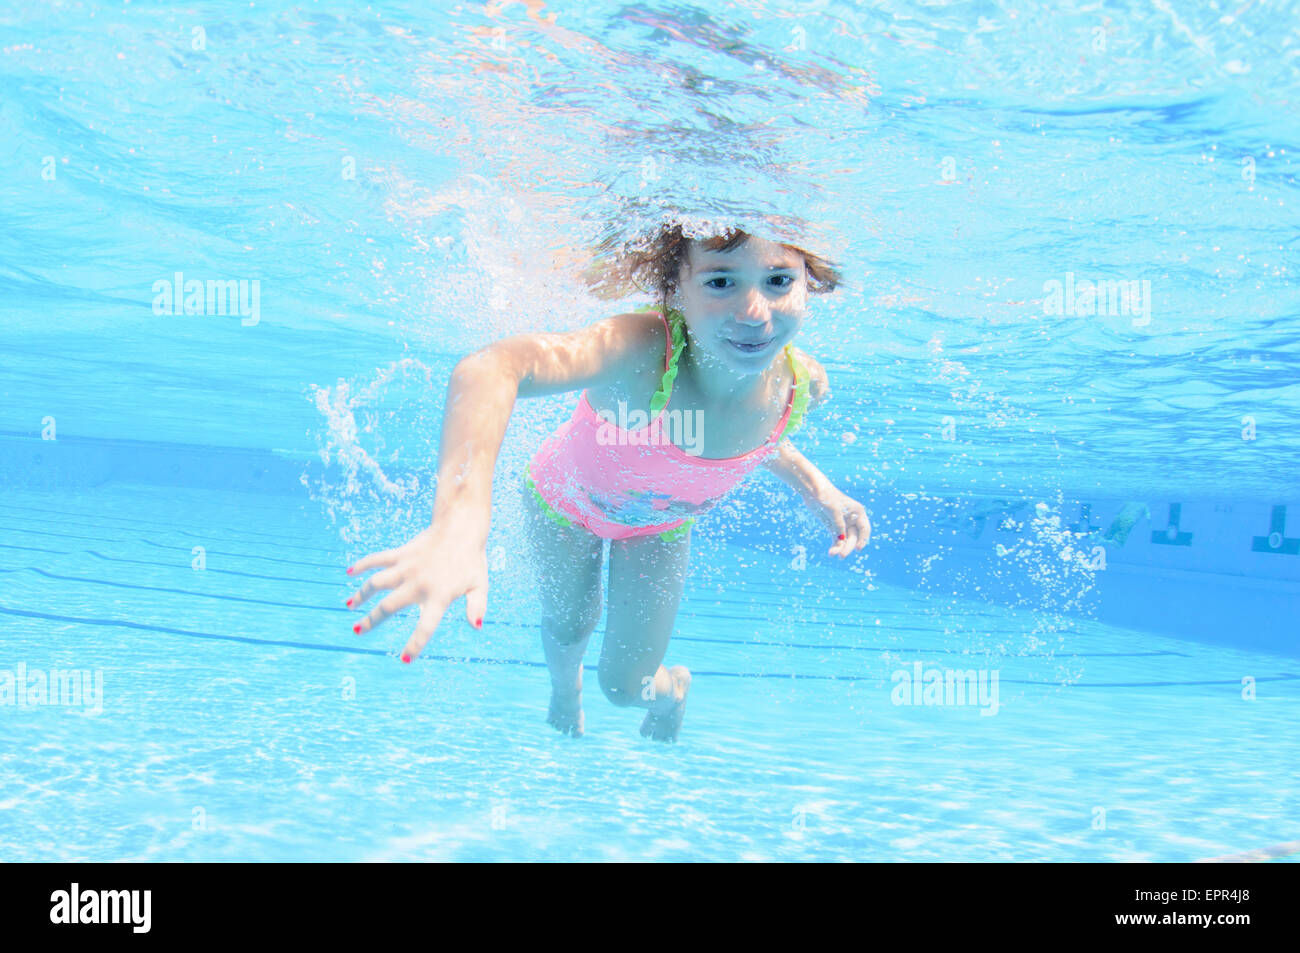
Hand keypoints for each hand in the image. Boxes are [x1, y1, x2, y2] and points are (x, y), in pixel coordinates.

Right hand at [345, 516, 488, 661]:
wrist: (461, 527)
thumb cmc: (472, 559)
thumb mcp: (480, 585)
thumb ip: (477, 606)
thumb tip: (475, 627)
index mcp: (439, 595)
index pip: (426, 626)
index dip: (415, 644)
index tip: (403, 659)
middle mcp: (418, 583)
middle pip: (389, 606)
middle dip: (371, 621)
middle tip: (357, 631)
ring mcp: (407, 567)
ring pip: (377, 582)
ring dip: (361, 594)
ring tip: (349, 606)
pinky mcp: (402, 553)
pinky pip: (378, 559)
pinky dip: (363, 564)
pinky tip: (350, 572)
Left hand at [813, 487, 870, 556]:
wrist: (813, 491)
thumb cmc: (827, 496)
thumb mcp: (835, 511)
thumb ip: (839, 525)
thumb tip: (842, 540)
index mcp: (858, 512)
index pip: (865, 529)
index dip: (863, 540)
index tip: (858, 549)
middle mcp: (852, 519)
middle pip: (854, 537)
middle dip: (849, 546)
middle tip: (842, 556)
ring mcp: (843, 524)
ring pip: (845, 540)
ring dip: (840, 548)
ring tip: (833, 554)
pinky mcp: (833, 527)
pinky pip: (836, 539)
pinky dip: (834, 546)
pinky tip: (831, 553)